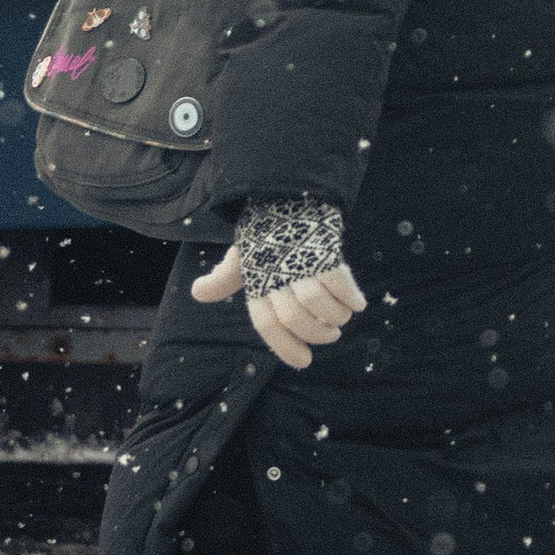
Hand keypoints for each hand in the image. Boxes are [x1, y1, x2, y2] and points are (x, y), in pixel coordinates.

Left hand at [193, 244, 367, 368]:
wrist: (284, 192)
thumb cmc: (263, 231)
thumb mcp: (241, 254)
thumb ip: (223, 278)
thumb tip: (196, 292)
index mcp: (256, 281)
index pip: (267, 324)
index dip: (286, 348)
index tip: (305, 362)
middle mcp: (276, 275)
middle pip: (295, 319)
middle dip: (317, 334)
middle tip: (331, 335)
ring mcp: (300, 262)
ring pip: (317, 304)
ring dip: (335, 317)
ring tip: (343, 317)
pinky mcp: (324, 249)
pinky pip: (339, 281)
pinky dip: (351, 297)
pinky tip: (358, 304)